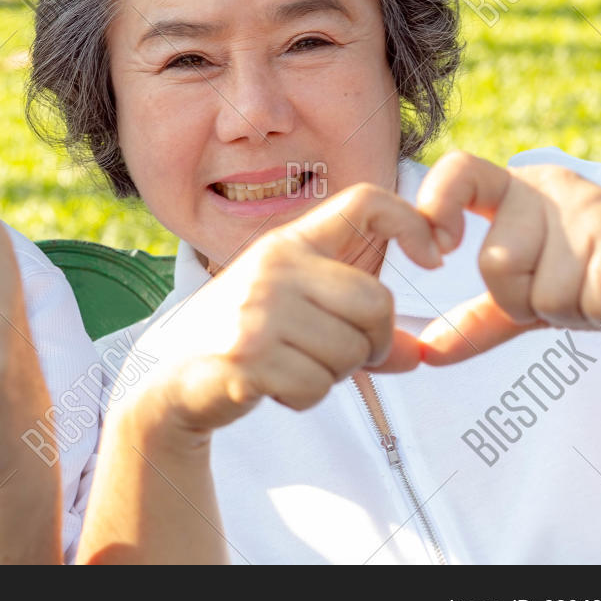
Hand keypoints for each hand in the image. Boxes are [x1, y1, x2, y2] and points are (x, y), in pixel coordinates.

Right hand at [126, 183, 441, 435]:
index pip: (364, 202)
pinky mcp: (248, 355)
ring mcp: (258, 309)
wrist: (166, 377)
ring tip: (291, 366)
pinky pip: (317, 386)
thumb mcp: (294, 313)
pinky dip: (303, 398)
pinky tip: (272, 385)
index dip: (411, 220)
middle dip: (371, 344)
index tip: (435, 256)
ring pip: (352, 352)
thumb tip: (422, 355)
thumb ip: (357, 326)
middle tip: (336, 356)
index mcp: (288, 243)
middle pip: (377, 302)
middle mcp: (274, 266)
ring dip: (333, 375)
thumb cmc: (239, 339)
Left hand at [415, 151, 600, 363]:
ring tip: (600, 288)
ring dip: (572, 311)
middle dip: (527, 301)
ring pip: (543, 293)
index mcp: (515, 190)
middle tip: (569, 287)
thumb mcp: (535, 296)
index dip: (436, 207)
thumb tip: (425, 352)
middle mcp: (548, 189)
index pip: (458, 171)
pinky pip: (591, 303)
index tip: (436, 252)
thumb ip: (479, 319)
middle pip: (495, 264)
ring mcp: (591, 208)